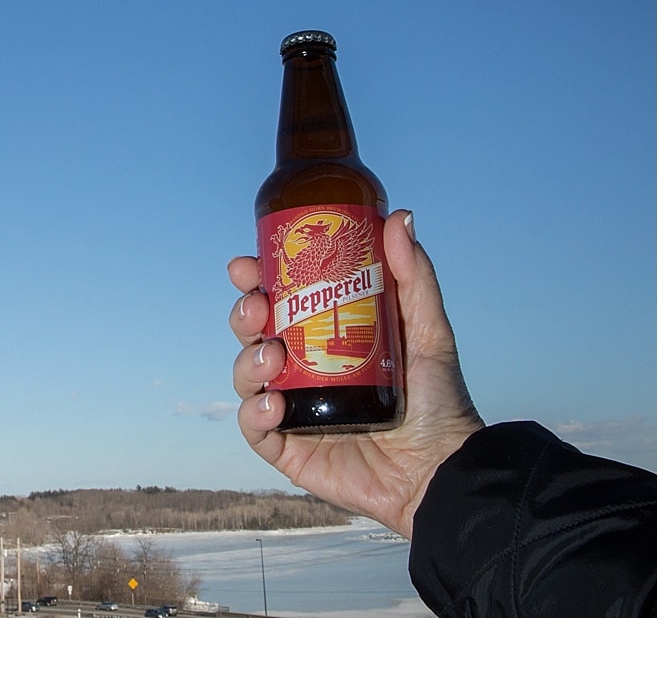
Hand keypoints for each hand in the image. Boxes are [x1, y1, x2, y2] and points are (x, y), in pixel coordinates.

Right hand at [227, 210, 483, 537]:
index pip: (278, 301)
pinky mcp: (287, 448)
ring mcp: (292, 408)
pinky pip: (254, 426)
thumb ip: (414, 277)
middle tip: (258, 307)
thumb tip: (398, 216)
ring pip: (245, 374)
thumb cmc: (440, 403)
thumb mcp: (429, 332)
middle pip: (252, 332)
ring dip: (246, 359)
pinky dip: (254, 411)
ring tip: (272, 357)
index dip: (255, 279)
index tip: (248, 263)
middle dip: (243, 313)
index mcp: (325, 338)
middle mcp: (302, 370)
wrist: (443, 472)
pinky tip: (274, 403)